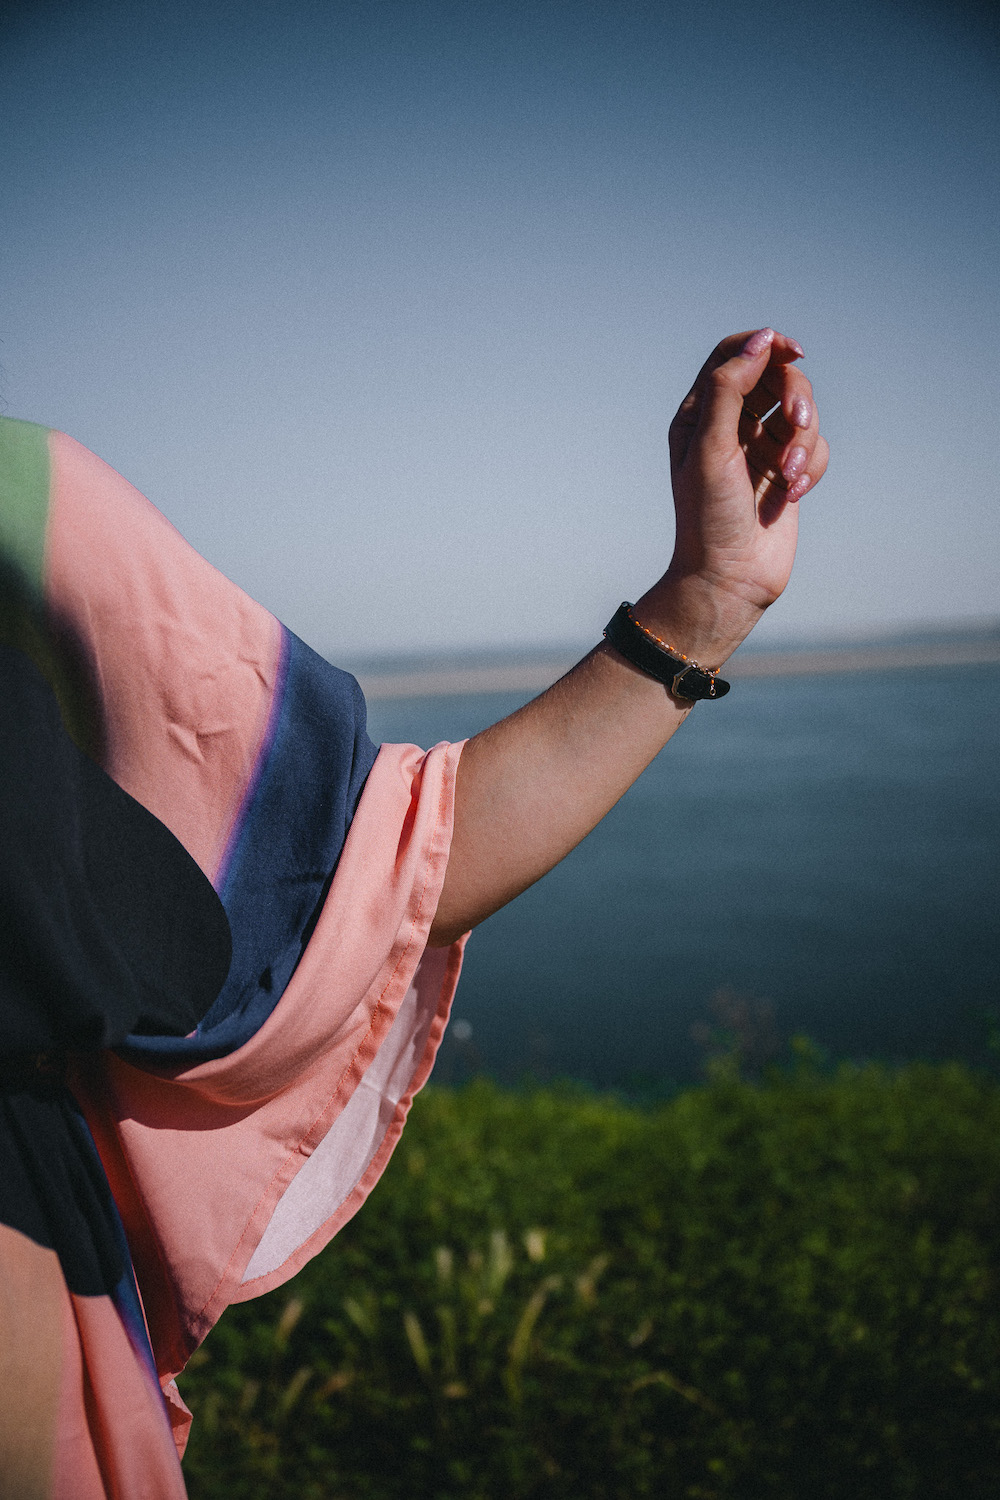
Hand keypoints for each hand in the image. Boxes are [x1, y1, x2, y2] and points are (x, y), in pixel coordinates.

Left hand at [644, 328, 828, 662]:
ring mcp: (760, 449)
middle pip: (777, 378)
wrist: (728, 578)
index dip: (765, 345)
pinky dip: (810, 467)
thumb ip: (729, 389)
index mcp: (701, 414)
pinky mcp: (786, 473)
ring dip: (803, 441)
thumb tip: (760, 341)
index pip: (734, 356)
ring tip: (788, 477)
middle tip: (794, 424)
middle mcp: (731, 426)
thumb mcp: (710, 447)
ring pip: (802, 413)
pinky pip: (815, 448)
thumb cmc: (708, 517)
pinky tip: (792, 495)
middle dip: (794, 398)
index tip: (792, 352)